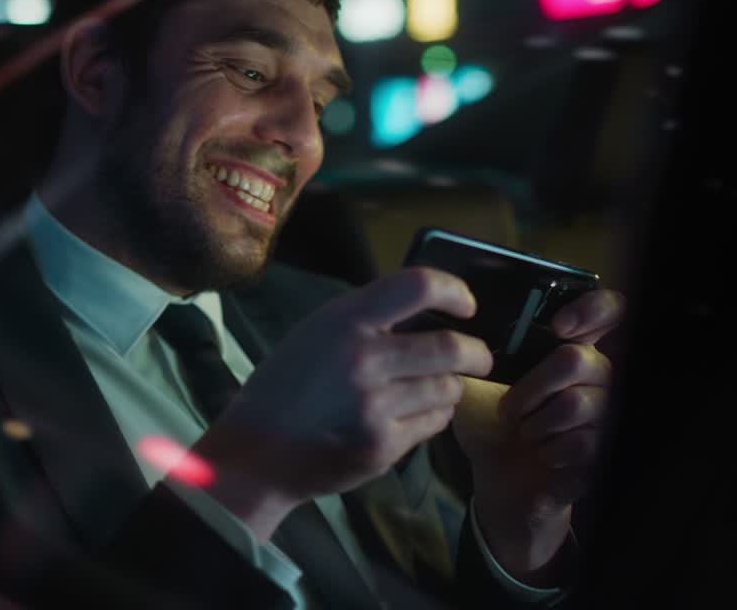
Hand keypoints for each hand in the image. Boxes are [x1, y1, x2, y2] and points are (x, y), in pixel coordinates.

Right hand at [191, 268, 492, 541]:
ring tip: (433, 389)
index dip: (455, 291)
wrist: (256, 452)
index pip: (418, 286)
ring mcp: (375, 405)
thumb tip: (428, 312)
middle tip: (480, 357)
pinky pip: (434, 423)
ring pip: (448, 388)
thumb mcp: (316, 334)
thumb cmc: (286, 387)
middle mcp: (363, 359)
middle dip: (477, 354)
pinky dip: (433, 416)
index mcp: (344, 321)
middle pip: (452, 348)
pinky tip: (412, 415)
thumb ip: (366, 321)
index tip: (466, 305)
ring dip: (450, 387)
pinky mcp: (383, 445)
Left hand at [452, 288, 624, 581]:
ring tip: (527, 435)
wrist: (500, 481)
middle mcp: (601, 380)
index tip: (558, 326)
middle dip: (531, 386)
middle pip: (577, 360)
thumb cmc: (490, 425)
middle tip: (510, 409)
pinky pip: (581, 444)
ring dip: (535, 424)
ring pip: (576, 404)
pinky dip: (549, 452)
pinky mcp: (607, 453)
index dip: (593, 309)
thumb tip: (470, 337)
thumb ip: (477, 356)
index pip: (610, 311)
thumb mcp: (475, 386)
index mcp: (572, 352)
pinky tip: (544, 457)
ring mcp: (609, 416)